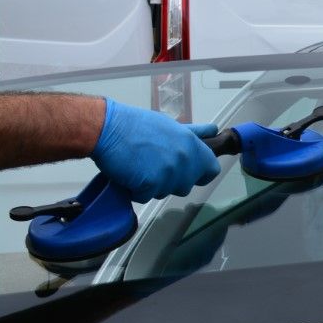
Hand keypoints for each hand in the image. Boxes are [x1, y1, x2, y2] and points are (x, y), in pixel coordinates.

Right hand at [91, 99, 220, 202]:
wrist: (108, 129)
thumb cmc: (137, 125)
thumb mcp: (171, 125)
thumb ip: (194, 133)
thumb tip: (213, 130)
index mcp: (192, 146)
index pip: (211, 170)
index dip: (200, 173)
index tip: (190, 172)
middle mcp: (185, 162)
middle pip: (186, 186)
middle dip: (172, 181)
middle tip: (154, 166)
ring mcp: (168, 175)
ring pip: (165, 192)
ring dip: (153, 186)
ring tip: (140, 166)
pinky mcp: (150, 185)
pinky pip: (145, 197)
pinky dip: (136, 190)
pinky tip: (130, 173)